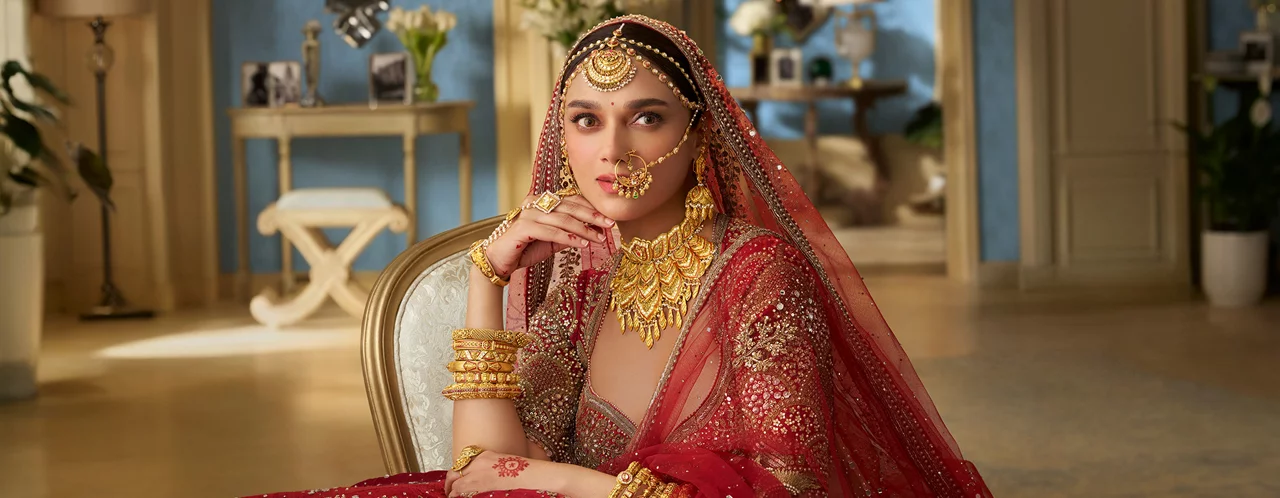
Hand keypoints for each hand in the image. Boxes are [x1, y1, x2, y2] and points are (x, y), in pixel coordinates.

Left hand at [443, 451, 562, 496]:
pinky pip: (463, 494)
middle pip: (454, 475)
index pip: (460, 465)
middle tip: (449, 493)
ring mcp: (478, 477)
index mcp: (482, 456)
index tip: (452, 483)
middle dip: (449, 486)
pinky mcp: (482, 487)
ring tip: (454, 497)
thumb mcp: (501, 461)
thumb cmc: (522, 471)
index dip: (453, 476)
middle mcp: (477, 465)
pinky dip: (460, 496)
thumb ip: (485, 466)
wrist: (532, 476)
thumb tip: (476, 479)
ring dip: (454, 493)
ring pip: (456, 487)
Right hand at [485, 193, 613, 277]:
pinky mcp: (523, 227)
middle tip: (610, 225)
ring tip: (599, 238)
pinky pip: (550, 231)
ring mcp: (528, 213)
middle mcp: (535, 202)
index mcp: (542, 200)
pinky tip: (581, 244)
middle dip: (592, 216)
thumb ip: (569, 232)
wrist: (500, 260)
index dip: (591, 208)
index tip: (609, 219)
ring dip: (584, 229)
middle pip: (570, 206)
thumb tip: (594, 231)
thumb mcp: (553, 240)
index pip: (571, 200)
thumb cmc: (526, 248)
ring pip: (563, 219)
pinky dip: (568, 237)